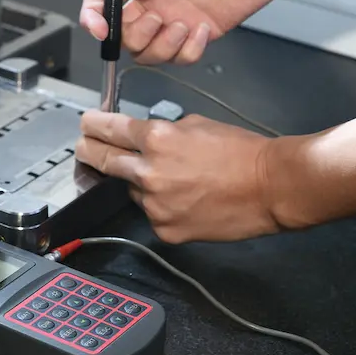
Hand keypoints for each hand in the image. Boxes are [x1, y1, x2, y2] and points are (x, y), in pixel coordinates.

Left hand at [75, 110, 279, 243]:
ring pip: (132, 191)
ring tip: (172, 179)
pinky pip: (152, 214)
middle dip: (90, 152)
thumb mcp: (196, 125)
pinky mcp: (165, 229)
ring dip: (140, 183)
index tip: (85, 125)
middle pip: (104, 161)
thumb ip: (164, 132)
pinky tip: (186, 200)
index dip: (93, 126)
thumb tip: (145, 139)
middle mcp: (149, 172)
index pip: (109, 130)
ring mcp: (155, 205)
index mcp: (156, 139)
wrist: (271, 186)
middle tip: (84, 148)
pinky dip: (161, 207)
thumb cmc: (241, 151)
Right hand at [79, 0, 309, 64]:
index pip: (101, 0)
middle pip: (123, 35)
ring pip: (149, 52)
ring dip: (162, 47)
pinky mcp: (200, 32)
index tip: (101, 30)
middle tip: (159, 17)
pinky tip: (204, 29)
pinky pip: (181, 57)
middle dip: (134, 36)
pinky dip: (189, 51)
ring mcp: (177, 17)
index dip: (93, 17)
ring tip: (183, 25)